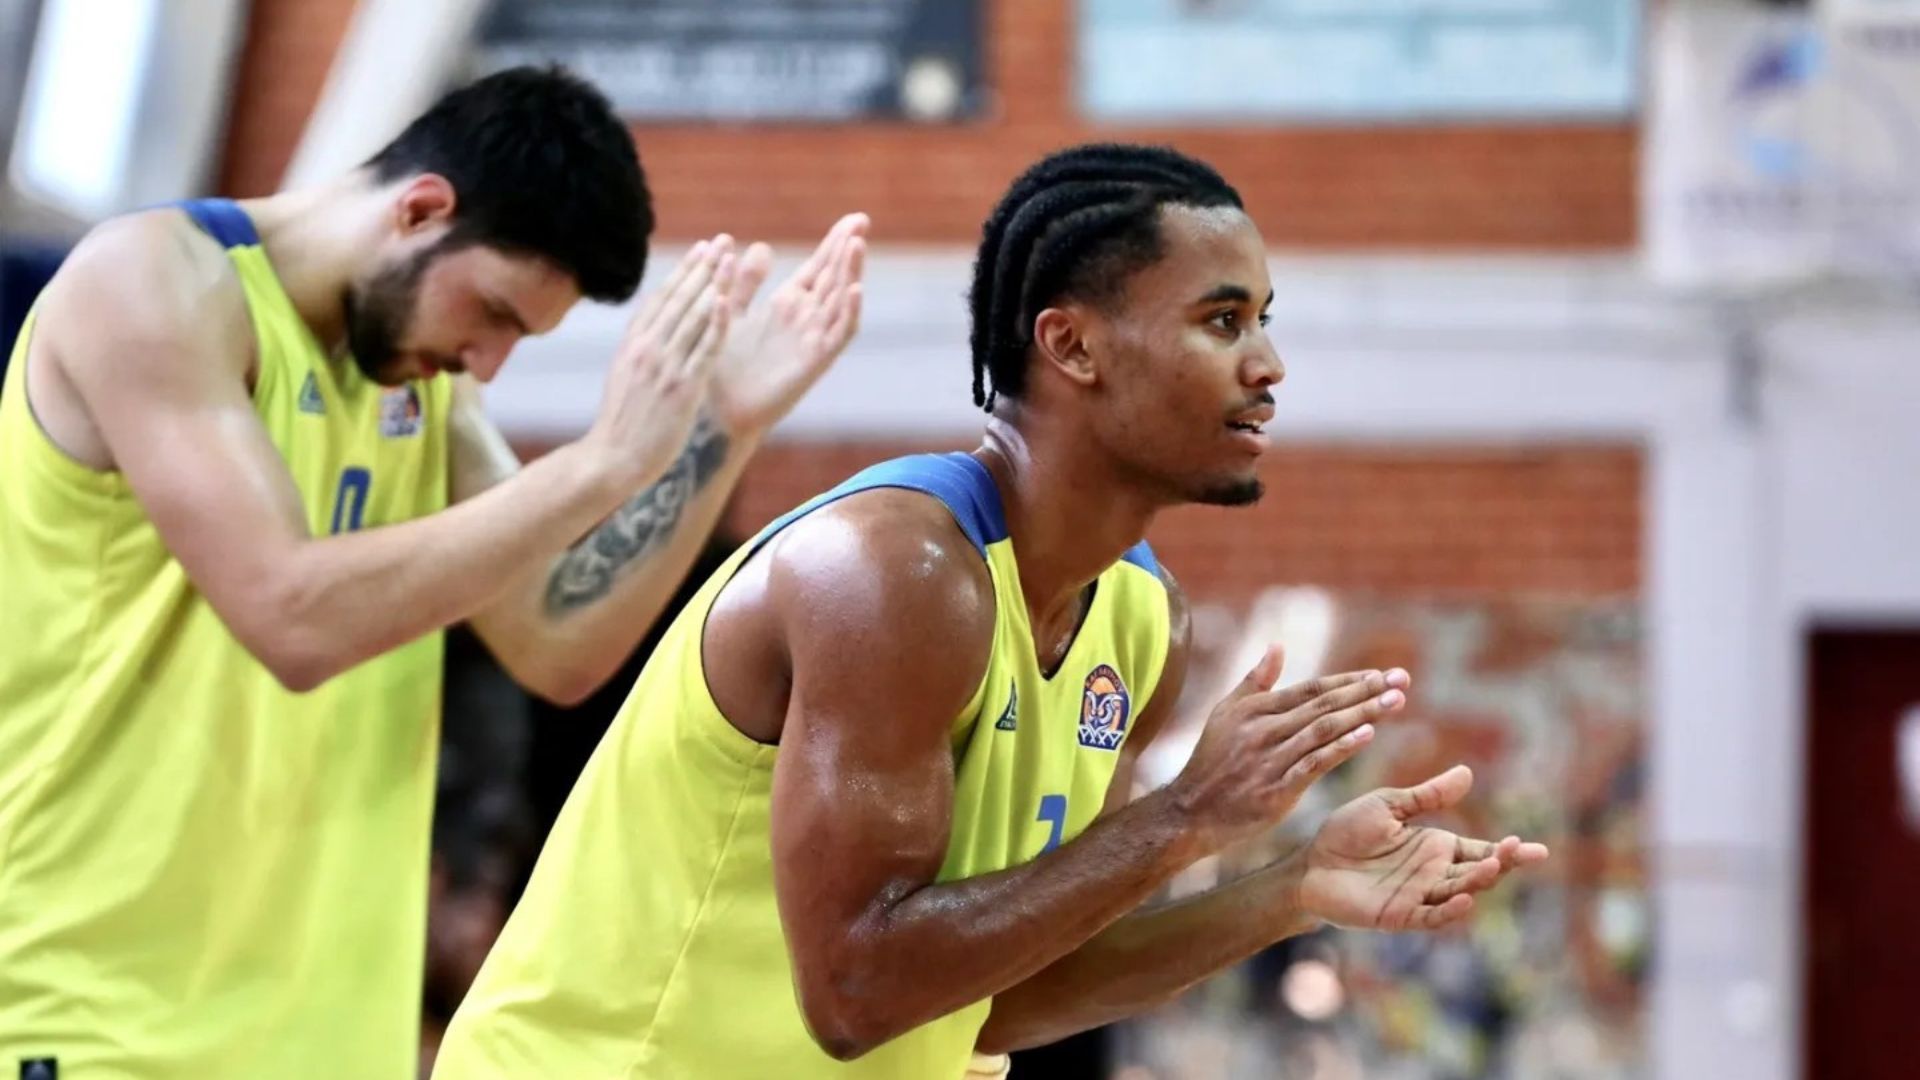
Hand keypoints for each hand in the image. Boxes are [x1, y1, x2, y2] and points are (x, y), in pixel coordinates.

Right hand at [584, 236, 736, 487]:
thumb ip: (640, 348)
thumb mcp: (625, 376)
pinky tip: (728, 303)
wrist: (613, 459)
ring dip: (714, 285)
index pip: (662, 298)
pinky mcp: (681, 389)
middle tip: (723, 241)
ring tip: (732, 260)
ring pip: (693, 318)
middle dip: (703, 267)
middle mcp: (647, 350)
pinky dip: (715, 325)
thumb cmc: (623, 423)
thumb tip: (652, 321)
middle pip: (679, 299)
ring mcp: (664, 368)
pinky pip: (702, 351)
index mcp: (633, 345)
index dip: (684, 271)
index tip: (703, 249)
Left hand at [707, 213, 867, 438]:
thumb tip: (762, 246)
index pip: (819, 266)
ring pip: (840, 300)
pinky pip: (838, 335)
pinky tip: (855, 290)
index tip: (853, 218)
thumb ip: (746, 282)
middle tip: (863, 220)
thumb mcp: (733, 311)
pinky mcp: (814, 362)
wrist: (720, 411)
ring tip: (857, 245)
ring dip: (851, 273)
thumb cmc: (724, 367)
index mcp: (788, 304)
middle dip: (848, 250)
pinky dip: (850, 312)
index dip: (835, 242)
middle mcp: (806, 319)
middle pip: (835, 277)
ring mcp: (813, 339)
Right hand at [1168, 645, 1408, 851]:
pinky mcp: (1276, 789)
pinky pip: (1314, 763)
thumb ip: (1254, 680)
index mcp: (1256, 708)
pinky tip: (1368, 735)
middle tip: (1401, 680)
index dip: (1348, 680)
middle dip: (1366, 690)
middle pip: (1324, 705)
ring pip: (1324, 730)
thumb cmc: (1212, 761)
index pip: (1312, 688)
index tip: (1381, 673)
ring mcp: (1270, 758)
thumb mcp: (1226, 713)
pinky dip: (1342, 747)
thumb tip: (1277, 646)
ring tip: (1396, 702)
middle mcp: (1265, 729)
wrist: (1190, 811)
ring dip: (1363, 714)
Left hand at [1296, 765, 1549, 930]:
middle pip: (1477, 872)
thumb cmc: (1346, 833)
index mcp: (1436, 847)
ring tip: (1492, 866)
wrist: (1310, 863)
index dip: (1508, 852)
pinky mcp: (1399, 914)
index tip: (1537, 850)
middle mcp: (1433, 874)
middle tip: (1518, 852)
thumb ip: (1427, 796)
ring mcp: (1418, 896)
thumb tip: (1467, 773)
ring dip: (1477, 882)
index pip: (1480, 850)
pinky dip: (1448, 911)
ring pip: (1458, 891)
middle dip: (1500, 864)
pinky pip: (1430, 916)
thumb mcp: (1389, 806)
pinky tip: (1464, 899)